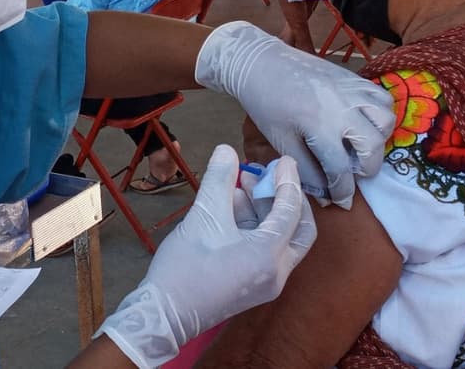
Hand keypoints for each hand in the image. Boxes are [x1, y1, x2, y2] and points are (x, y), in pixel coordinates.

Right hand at [97, 145, 314, 368]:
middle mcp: (278, 273)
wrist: (164, 314)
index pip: (291, 210)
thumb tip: (226, 150)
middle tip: (268, 176)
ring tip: (240, 187)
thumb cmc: (184, 267)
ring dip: (266, 211)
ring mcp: (268, 283)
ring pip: (282, 239)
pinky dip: (257, 228)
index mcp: (270, 256)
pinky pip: (267, 251)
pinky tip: (233, 208)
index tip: (281, 160)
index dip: (287, 180)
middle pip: (299, 229)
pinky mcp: (254, 287)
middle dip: (287, 198)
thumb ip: (219, 180)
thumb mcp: (202, 216)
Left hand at [195, 22, 394, 208]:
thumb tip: (326, 195)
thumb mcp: (281, 141)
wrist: (261, 63)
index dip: (342, 191)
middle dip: (366, 168)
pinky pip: (382, 97)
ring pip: (385, 120)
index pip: (342, 169)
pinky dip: (380, 114)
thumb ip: (306, 169)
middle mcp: (343, 107)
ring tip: (359, 144)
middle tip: (353, 172)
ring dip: (377, 138)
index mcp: (320, 125)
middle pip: (372, 147)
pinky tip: (362, 122)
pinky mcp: (355, 78)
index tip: (342, 201)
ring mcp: (352, 90)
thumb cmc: (266, 104)